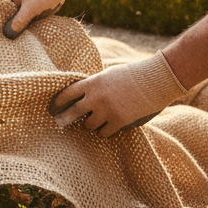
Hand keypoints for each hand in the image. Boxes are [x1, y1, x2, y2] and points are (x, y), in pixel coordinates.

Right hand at [0, 0, 75, 38]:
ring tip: (13, 44)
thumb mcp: (31, 8)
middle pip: (3, 19)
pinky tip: (23, 39)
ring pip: (13, 22)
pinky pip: (22, 22)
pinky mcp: (27, 11)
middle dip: (6, 30)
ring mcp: (18, 7)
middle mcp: (9, 1)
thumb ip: (18, 22)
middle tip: (4, 45)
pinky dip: (23, 29)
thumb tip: (7, 36)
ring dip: (15, 31)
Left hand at [49, 50, 188, 136]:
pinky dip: (103, 131)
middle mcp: (95, 98)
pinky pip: (103, 132)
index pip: (66, 94)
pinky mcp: (119, 121)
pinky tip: (105, 129)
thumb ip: (94, 85)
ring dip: (89, 125)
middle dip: (63, 119)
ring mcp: (107, 110)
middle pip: (72, 113)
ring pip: (88, 125)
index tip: (52, 108)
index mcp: (91, 83)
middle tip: (59, 123)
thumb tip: (81, 96)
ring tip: (91, 122)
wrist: (156, 80)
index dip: (57, 102)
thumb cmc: (132, 74)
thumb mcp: (107, 75)